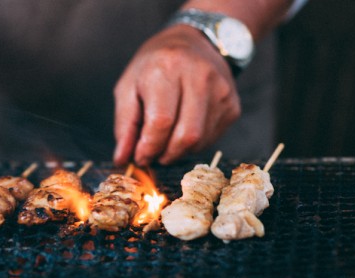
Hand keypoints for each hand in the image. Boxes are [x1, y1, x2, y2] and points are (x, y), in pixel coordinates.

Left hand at [113, 24, 240, 165]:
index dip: (148, 147)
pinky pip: (211, 139)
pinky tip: (181, 131)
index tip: (139, 157)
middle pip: (186, 136)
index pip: (161, 121)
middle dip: (165, 154)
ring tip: (165, 141)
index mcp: (168, 68)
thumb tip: (122, 159)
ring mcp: (221, 91)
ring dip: (178, 151)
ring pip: (199, 141)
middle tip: (152, 155)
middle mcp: (199, 77)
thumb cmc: (155, 66)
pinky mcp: (232, 105)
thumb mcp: (128, 87)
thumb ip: (125, 125)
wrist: (194, 43)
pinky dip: (192, 145)